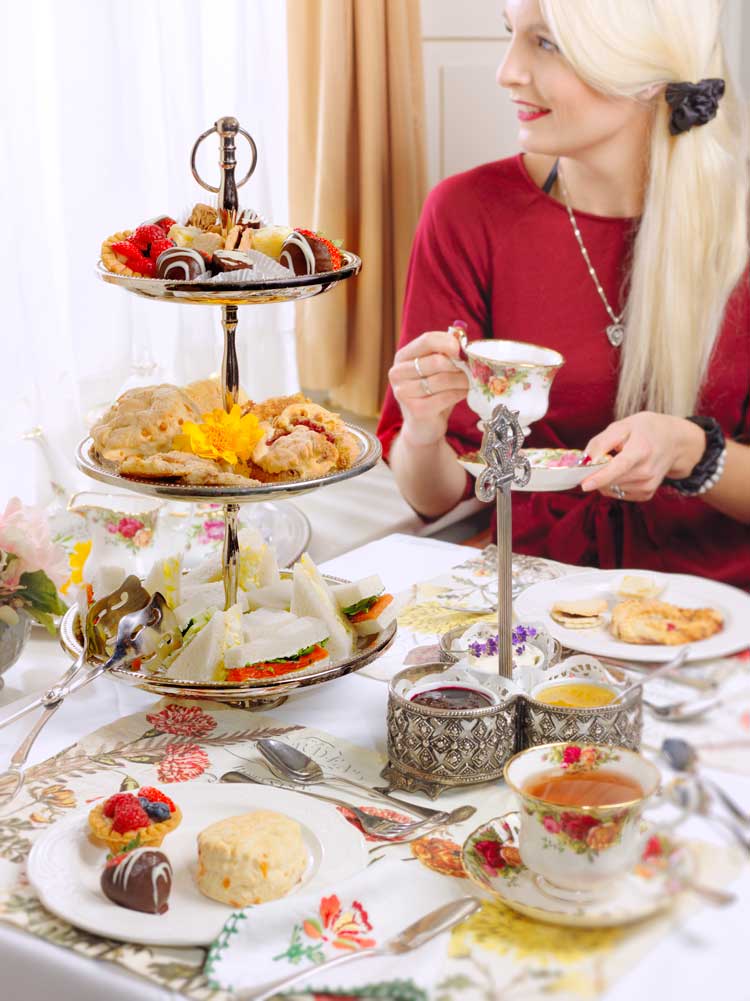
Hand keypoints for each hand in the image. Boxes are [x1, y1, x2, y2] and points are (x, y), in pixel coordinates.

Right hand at [388, 330, 468, 446]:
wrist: (423, 427)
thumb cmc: (432, 393)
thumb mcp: (436, 370)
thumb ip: (445, 352)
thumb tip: (460, 337)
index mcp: (402, 357)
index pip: (426, 340)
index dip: (448, 342)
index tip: (462, 350)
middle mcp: (398, 373)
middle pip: (436, 361)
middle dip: (458, 365)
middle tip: (471, 369)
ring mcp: (404, 392)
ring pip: (442, 379)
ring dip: (462, 380)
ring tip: (470, 381)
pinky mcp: (415, 410)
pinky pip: (445, 397)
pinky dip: (460, 393)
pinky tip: (464, 393)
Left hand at [581, 412, 704, 501]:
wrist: (674, 441)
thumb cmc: (645, 430)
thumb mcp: (623, 425)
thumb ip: (602, 442)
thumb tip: (586, 460)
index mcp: (641, 450)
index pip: (619, 467)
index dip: (601, 477)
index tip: (584, 484)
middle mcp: (646, 472)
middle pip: (611, 480)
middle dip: (595, 474)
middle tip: (597, 460)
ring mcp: (648, 485)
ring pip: (611, 489)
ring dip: (604, 479)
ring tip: (616, 462)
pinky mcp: (646, 494)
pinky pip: (618, 493)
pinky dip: (613, 484)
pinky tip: (623, 471)